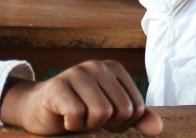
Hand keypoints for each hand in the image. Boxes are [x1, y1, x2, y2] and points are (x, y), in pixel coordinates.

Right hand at [0, 60, 161, 135]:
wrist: (37, 110)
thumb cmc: (78, 111)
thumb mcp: (111, 114)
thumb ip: (136, 118)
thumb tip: (158, 129)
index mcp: (114, 69)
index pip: (136, 108)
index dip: (122, 124)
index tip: (104, 119)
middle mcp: (96, 66)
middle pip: (121, 111)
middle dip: (105, 125)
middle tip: (88, 119)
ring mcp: (75, 73)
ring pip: (101, 113)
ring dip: (87, 125)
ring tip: (76, 117)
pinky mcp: (57, 86)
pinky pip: (77, 115)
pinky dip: (71, 125)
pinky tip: (63, 116)